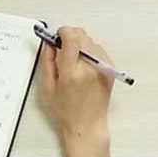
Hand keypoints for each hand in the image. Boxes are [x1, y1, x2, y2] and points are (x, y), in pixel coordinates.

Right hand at [41, 27, 113, 147]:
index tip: (57, 36)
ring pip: (90, 41)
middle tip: (63, 49)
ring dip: (81, 44)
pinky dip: (90, 52)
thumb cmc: (67, 110)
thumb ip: (47, 61)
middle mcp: (90, 67)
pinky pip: (99, 49)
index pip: (71, 38)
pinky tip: (84, 66)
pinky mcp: (110, 69)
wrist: (87, 124)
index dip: (62, 32)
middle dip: (70, 37)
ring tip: (74, 61)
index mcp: (72, 73)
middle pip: (82, 35)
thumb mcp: (48, 87)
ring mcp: (103, 67)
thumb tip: (49, 43)